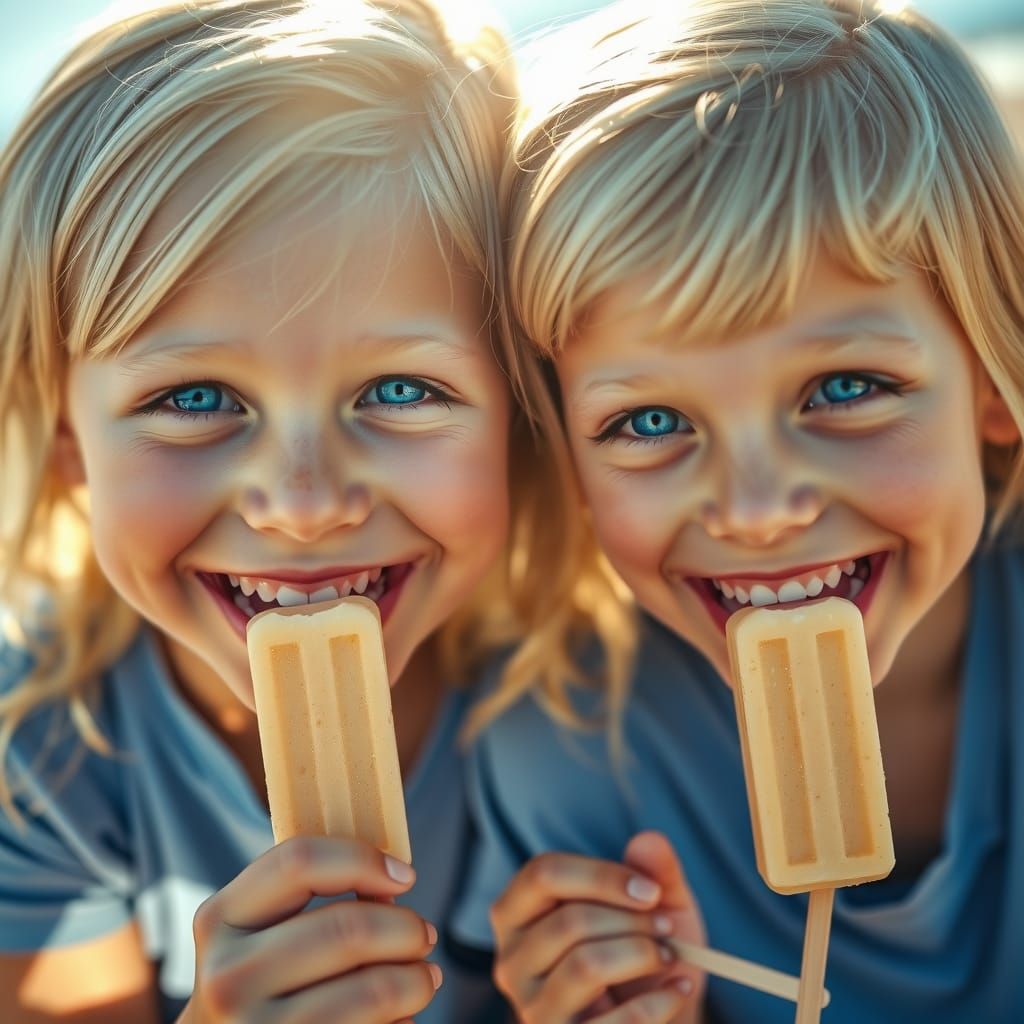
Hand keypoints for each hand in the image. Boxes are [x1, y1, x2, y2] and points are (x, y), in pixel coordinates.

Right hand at [179, 836, 439, 1022]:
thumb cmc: (260, 984)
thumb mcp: (261, 933)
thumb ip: (312, 897)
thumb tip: (393, 885)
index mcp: (220, 919)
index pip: (299, 861)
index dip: (363, 859)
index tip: (405, 875)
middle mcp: (227, 977)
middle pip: (347, 928)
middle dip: (406, 928)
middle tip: (424, 935)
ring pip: (373, 990)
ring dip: (416, 980)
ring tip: (423, 977)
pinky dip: (400, 1020)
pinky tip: (400, 1015)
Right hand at [490, 831, 705, 1022]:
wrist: (655, 1017)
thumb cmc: (642, 952)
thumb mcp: (655, 905)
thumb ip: (654, 870)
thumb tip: (649, 841)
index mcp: (516, 912)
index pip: (543, 873)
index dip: (602, 876)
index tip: (651, 891)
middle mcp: (511, 960)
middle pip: (569, 921)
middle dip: (632, 921)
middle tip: (668, 928)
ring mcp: (530, 1009)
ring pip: (585, 966)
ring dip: (642, 955)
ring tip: (671, 957)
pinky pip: (614, 1021)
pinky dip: (657, 1002)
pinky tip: (679, 989)